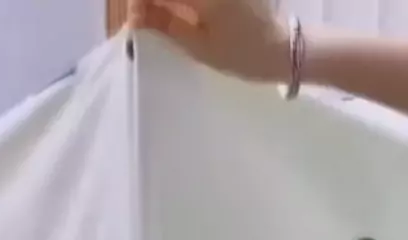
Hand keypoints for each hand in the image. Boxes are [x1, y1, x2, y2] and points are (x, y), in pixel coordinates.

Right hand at [128, 0, 289, 83]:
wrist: (284, 48)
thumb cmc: (242, 54)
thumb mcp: (199, 46)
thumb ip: (164, 24)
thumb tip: (134, 15)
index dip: (139, 1)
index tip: (134, 19)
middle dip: (150, 0)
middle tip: (144, 16)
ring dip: (166, 2)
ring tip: (161, 14)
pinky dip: (184, 3)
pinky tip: (178, 11)